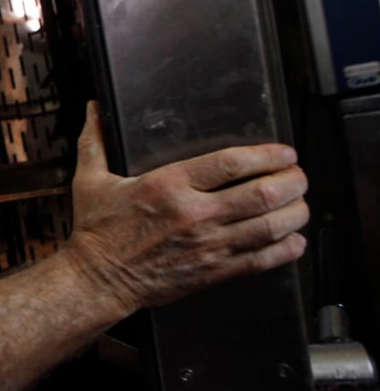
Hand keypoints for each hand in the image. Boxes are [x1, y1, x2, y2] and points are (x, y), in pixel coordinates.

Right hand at [64, 101, 308, 311]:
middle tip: (297, 176)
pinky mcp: (213, 271)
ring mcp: (207, 245)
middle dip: (291, 182)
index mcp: (168, 186)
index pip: (231, 163)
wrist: (98, 280)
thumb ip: (95, 141)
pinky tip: (292, 239)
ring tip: (300, 204)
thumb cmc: (96, 232)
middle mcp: (194, 214)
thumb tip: (94, 110)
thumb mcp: (90, 180)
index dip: (267, 155)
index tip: (283, 153)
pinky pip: (262, 259)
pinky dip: (286, 249)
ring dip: (295, 213)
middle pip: (262, 193)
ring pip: (270, 226)